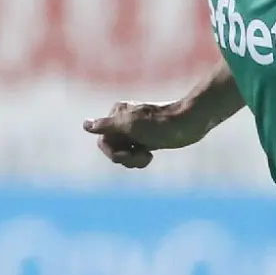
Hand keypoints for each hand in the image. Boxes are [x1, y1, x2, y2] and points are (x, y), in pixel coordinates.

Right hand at [82, 100, 199, 168]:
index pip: (102, 141)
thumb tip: (85, 125)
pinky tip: (150, 156)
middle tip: (144, 156)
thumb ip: (107, 125)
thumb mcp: (131, 125)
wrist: (190, 123)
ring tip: (148, 157)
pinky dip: (140, 160)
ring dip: (134, 161)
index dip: (113, 152)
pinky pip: (134, 155)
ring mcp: (136, 131)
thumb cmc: (161, 124)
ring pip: (123, 154)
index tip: (130, 152)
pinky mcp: (147, 139)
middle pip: (112, 149)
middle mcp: (124, 121)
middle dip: (126, 158)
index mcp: (117, 114)